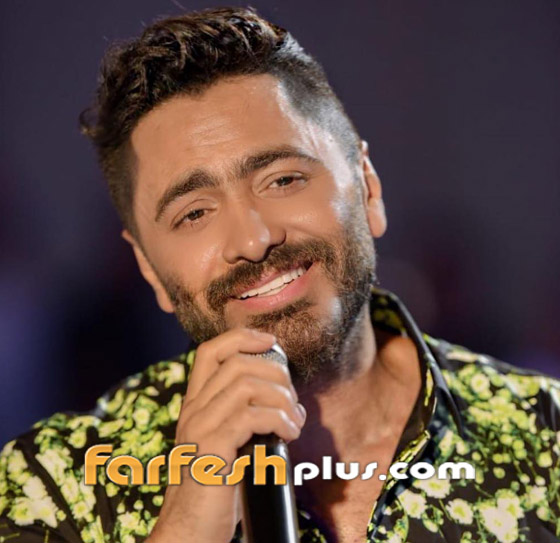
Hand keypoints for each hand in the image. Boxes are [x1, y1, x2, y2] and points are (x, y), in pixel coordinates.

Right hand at [147, 328, 305, 542]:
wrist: (189, 530)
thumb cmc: (217, 488)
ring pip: (247, 384)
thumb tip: (287, 401)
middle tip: (292, 399)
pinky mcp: (213, 449)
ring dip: (282, 398)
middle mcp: (194, 409)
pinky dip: (280, 420)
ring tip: (294, 421)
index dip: (242, 337)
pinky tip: (289, 435)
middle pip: (237, 362)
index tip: (271, 342)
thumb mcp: (228, 443)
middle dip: (275, 372)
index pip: (210, 351)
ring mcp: (200, 427)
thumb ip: (245, 417)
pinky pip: (252, 416)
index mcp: (196, 404)